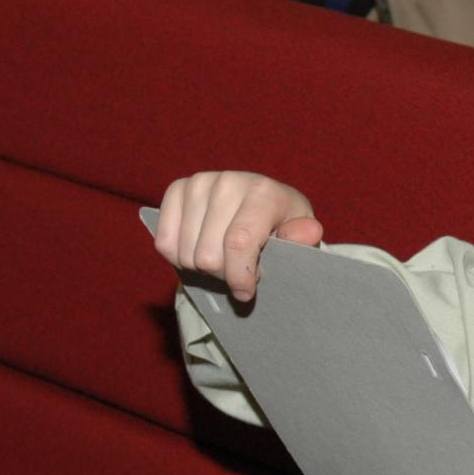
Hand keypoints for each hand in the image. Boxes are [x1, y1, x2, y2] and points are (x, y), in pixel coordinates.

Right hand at [154, 170, 322, 300]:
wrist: (261, 203)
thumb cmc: (283, 226)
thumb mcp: (301, 237)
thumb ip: (303, 240)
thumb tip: (309, 232)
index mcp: (264, 192)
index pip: (239, 243)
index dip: (239, 277)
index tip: (246, 293)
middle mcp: (229, 181)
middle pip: (208, 255)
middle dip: (224, 274)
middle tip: (239, 270)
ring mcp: (200, 183)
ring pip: (185, 253)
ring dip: (203, 268)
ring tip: (223, 259)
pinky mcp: (177, 189)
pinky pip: (164, 243)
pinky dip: (180, 258)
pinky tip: (201, 250)